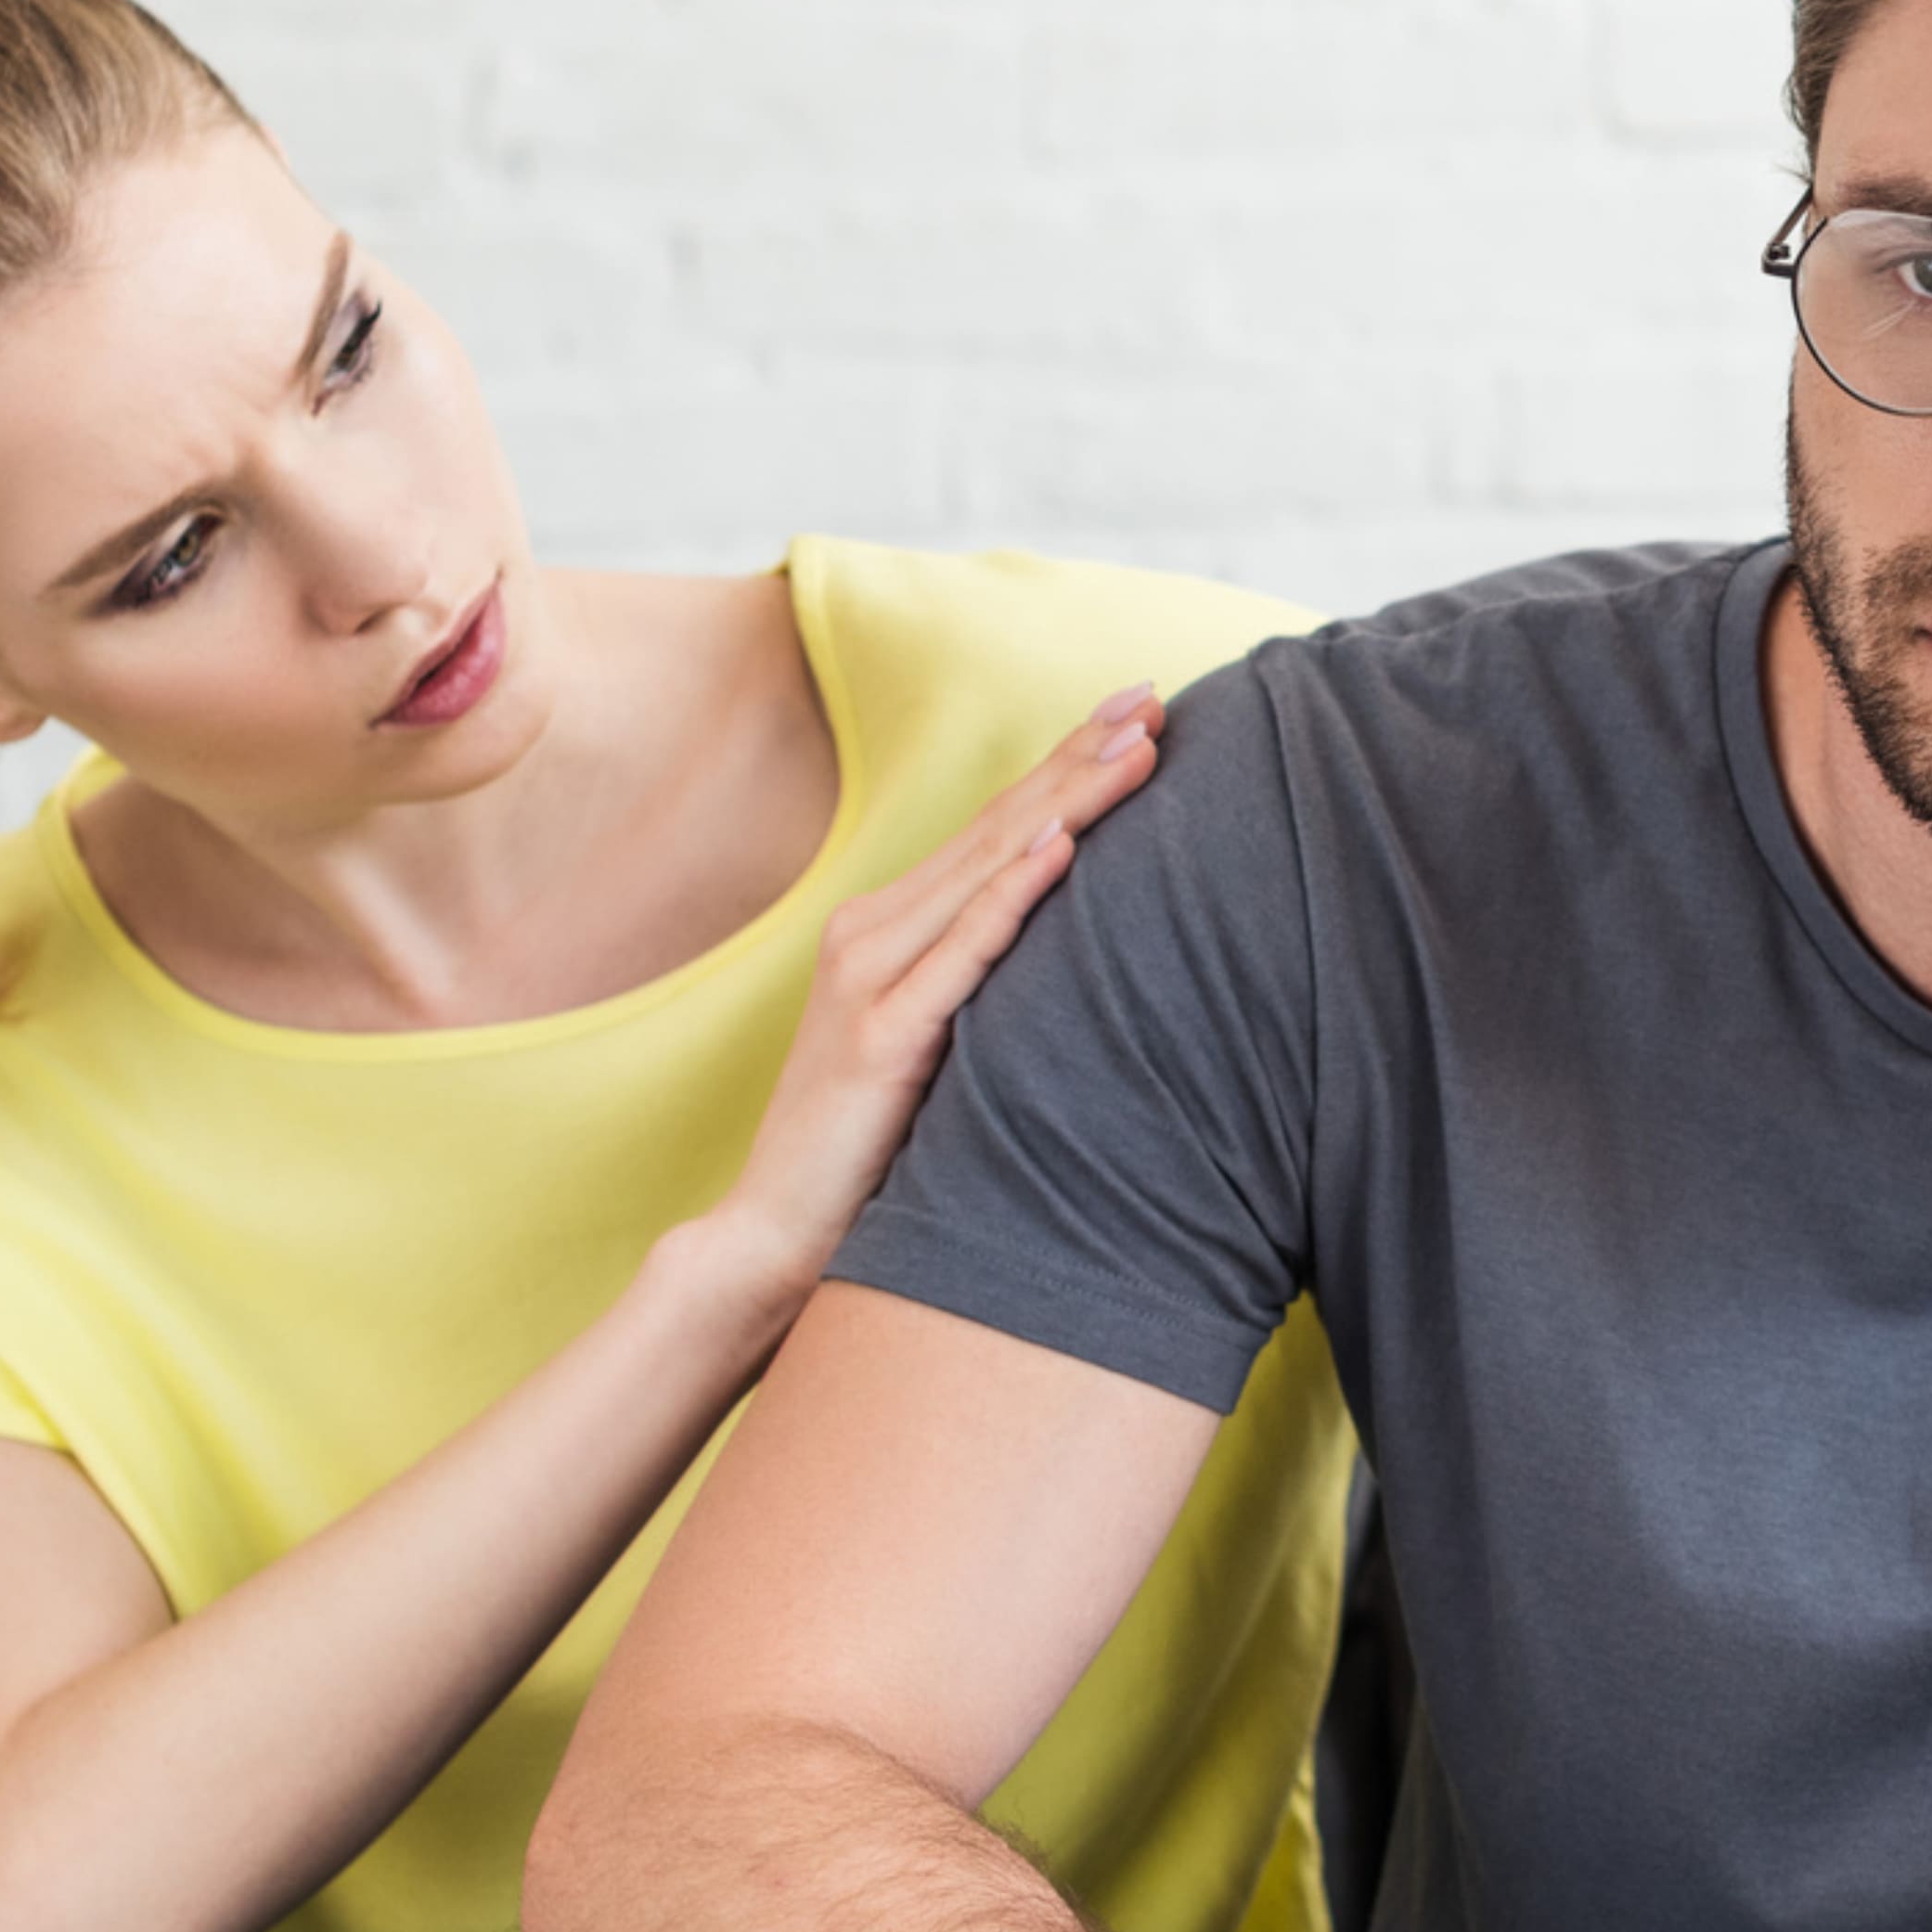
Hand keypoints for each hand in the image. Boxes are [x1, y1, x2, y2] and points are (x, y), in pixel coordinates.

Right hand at [710, 689, 1161, 1278]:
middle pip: (999, 827)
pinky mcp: (880, 1038)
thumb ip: (982, 988)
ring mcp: (871, 982)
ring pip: (987, 871)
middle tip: (1154, 695)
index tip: (1139, 712)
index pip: (996, 829)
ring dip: (1067, 802)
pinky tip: (1061, 848)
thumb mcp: (938, 1047)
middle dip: (1080, 756)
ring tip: (1135, 747)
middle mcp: (872, 935)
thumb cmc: (868, 1152)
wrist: (776, 1237)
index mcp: (889, 932)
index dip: (1066, 766)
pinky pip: (961, 954)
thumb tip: (1079, 954)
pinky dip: (1011, 896)